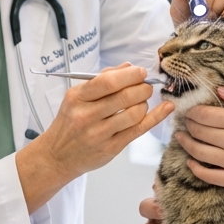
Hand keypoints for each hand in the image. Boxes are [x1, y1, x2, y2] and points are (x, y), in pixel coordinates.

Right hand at [16, 65, 173, 212]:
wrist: (57, 156)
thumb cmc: (69, 123)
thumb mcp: (77, 97)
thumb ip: (102, 79)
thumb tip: (128, 67)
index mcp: (77, 97)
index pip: (108, 82)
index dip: (130, 75)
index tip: (141, 72)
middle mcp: (86, 116)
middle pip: (125, 96)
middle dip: (143, 88)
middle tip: (146, 87)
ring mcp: (99, 134)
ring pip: (135, 113)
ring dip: (145, 103)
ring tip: (142, 102)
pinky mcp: (111, 148)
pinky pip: (139, 130)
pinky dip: (156, 117)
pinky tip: (166, 108)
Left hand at [175, 86, 223, 194]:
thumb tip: (220, 90)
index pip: (206, 115)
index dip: (192, 112)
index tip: (188, 110)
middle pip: (200, 132)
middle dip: (188, 125)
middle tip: (185, 122)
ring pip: (199, 153)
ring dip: (186, 144)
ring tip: (181, 138)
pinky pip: (209, 176)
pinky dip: (195, 169)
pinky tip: (191, 162)